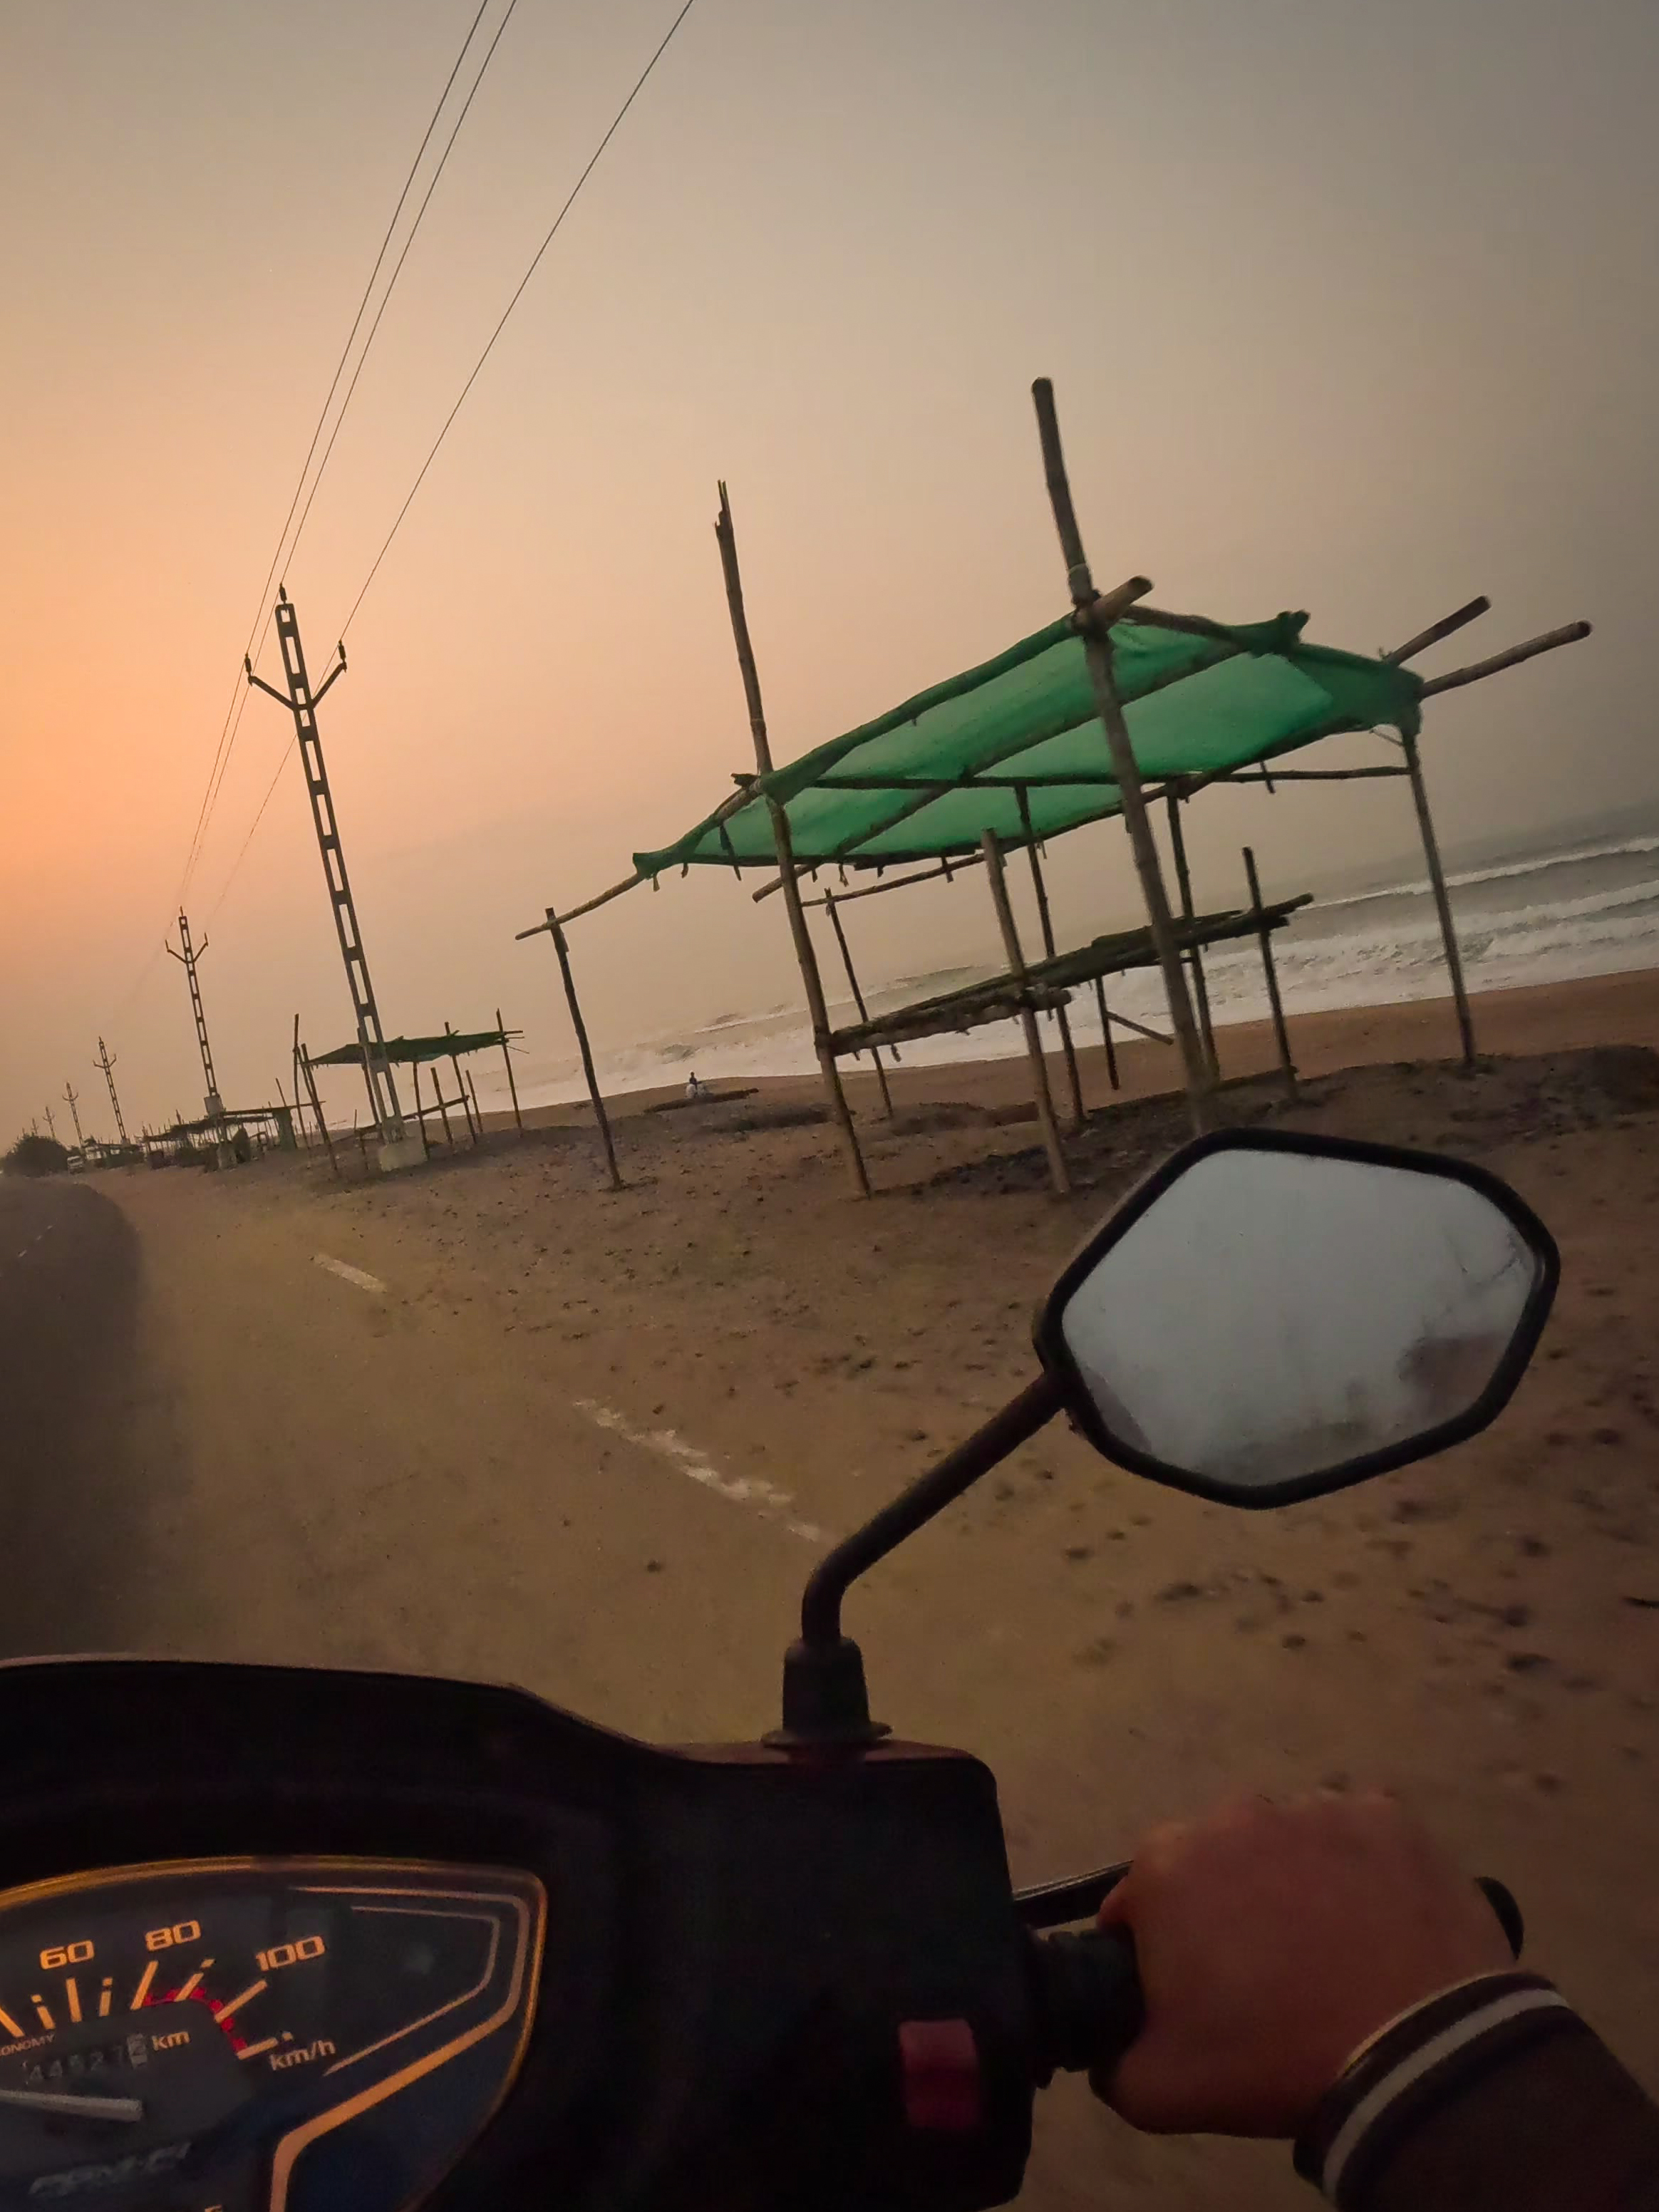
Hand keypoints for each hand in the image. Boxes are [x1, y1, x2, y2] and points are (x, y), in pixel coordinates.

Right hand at [1093, 1789, 1513, 2136]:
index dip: (1159, 1952)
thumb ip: (1111, 2063)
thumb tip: (1108, 2049)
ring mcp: (1315, 1807)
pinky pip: (1359, 1837)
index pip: (1138, 1905)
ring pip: (1287, 1844)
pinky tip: (1379, 1922)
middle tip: (1264, 1976)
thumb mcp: (1159, 2092)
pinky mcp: (1386, 1816)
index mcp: (1164, 1866)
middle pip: (1213, 1864)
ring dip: (1294, 1882)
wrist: (1413, 2056)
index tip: (1192, 1994)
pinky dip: (1361, 1869)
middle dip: (1227, 1907)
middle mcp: (1231, 1815)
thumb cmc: (1273, 2061)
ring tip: (1330, 1950)